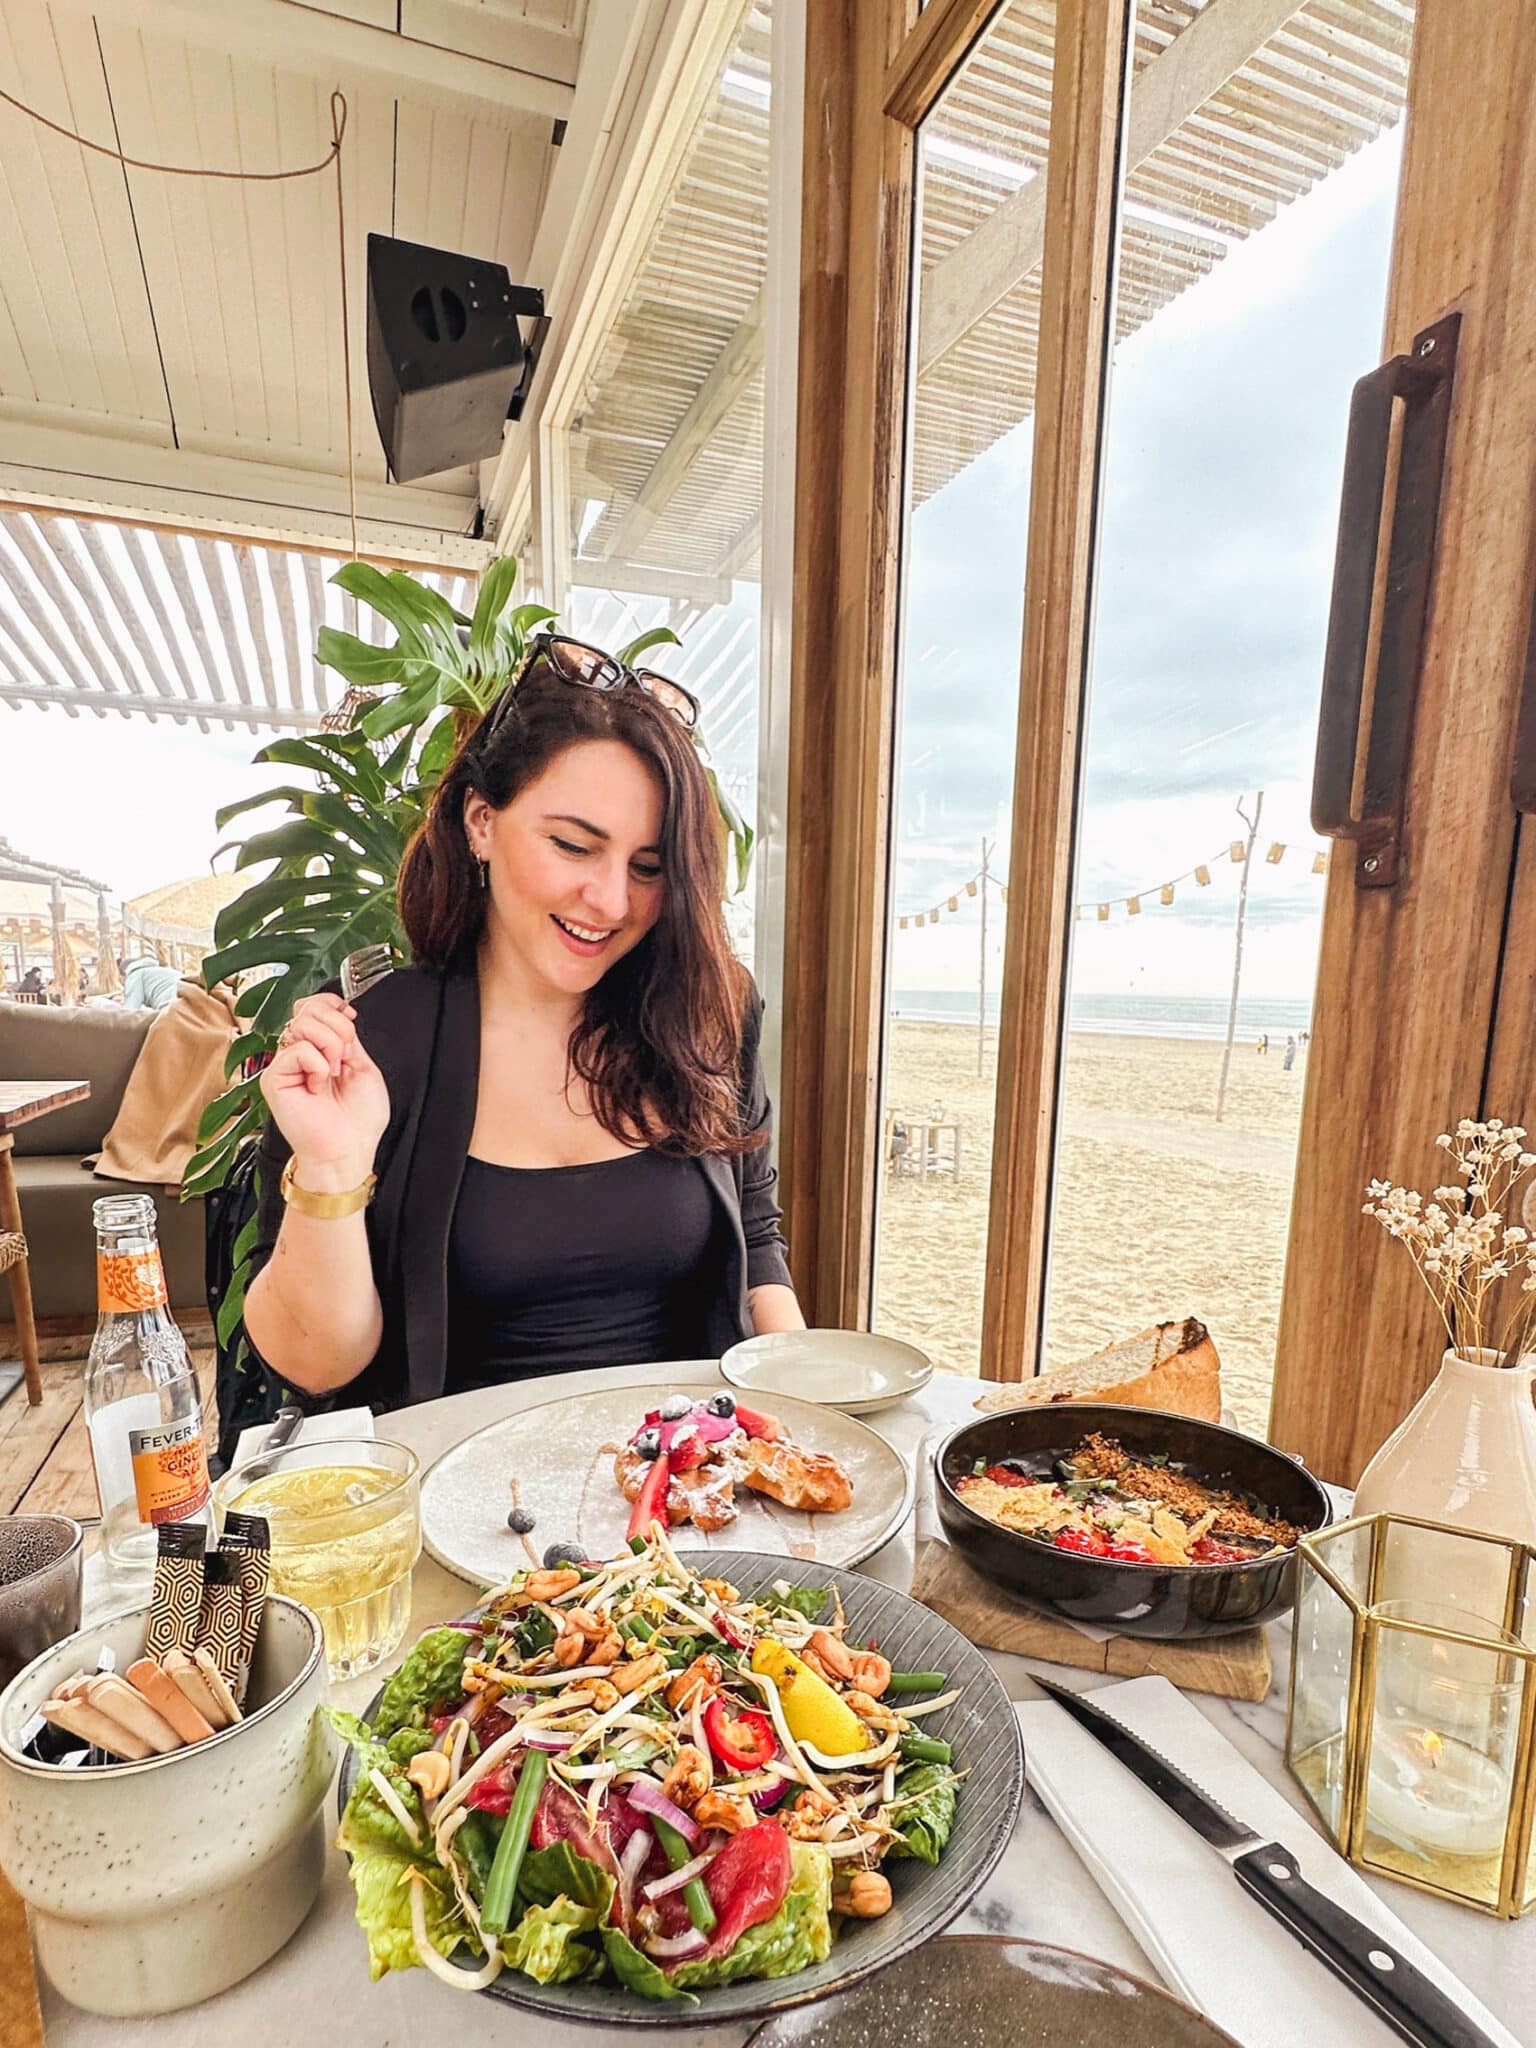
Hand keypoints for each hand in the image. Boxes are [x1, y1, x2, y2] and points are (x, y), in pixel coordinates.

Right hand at [260, 993, 390, 1189]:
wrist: (349, 1150)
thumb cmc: (358, 1120)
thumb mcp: (363, 1066)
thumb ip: (347, 1037)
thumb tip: (339, 1012)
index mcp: (319, 1049)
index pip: (312, 1006)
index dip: (332, 1004)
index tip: (350, 1018)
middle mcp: (298, 1054)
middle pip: (307, 1008)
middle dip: (337, 1026)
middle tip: (345, 1057)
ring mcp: (284, 1065)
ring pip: (302, 1023)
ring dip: (331, 1045)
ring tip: (334, 1073)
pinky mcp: (274, 1079)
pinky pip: (298, 1050)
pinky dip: (318, 1065)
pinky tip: (318, 1086)